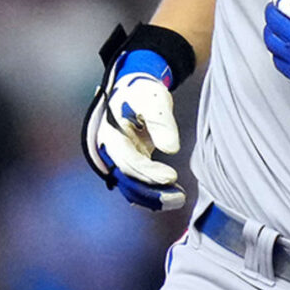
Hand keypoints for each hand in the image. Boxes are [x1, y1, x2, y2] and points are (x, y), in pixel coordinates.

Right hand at [81, 25, 192, 212]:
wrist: (136, 88)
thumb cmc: (143, 92)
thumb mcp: (154, 100)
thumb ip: (162, 123)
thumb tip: (171, 149)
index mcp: (110, 134)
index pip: (128, 161)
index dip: (149, 173)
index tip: (171, 177)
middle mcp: (110, 150)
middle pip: (128, 179)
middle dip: (152, 192)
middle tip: (179, 199)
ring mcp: (118, 157)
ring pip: (131, 185)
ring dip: (153, 197)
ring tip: (179, 200)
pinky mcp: (129, 161)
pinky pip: (137, 182)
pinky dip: (152, 192)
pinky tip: (171, 197)